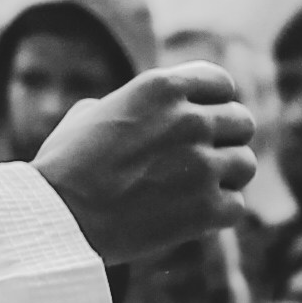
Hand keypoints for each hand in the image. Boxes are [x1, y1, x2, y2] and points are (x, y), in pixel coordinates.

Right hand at [35, 51, 259, 266]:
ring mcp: (201, 164)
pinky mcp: (206, 208)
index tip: (204, 122)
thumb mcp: (88, 117)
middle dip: (225, 140)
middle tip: (202, 160)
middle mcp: (189, 120)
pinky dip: (218, 214)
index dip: (215, 103)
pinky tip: (194, 216)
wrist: (56, 219)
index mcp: (160, 87)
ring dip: (226, 177)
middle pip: (241, 122)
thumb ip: (124, 107)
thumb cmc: (63, 168)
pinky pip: (236, 205)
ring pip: (245, 164)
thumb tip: (129, 112)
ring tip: (197, 190)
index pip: (221, 84)